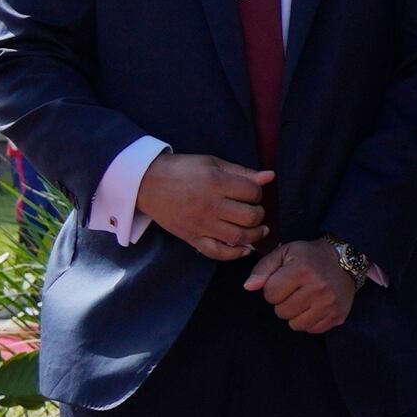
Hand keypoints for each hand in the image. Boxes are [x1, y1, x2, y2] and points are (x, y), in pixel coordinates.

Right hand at [140, 153, 272, 262]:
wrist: (145, 184)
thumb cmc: (181, 170)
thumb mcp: (212, 163)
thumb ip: (242, 172)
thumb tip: (270, 177)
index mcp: (217, 183)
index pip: (253, 193)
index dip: (258, 193)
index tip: (252, 193)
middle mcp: (211, 206)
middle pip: (250, 217)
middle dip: (259, 214)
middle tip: (255, 211)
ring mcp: (201, 225)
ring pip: (239, 237)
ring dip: (255, 235)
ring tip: (259, 230)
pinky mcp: (192, 238)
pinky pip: (217, 252)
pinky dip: (234, 254)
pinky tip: (244, 249)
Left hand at [244, 238, 358, 335]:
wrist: (346, 261)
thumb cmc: (310, 257)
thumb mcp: (284, 253)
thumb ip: (263, 268)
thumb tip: (249, 287)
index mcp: (302, 270)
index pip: (270, 294)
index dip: (273, 288)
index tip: (285, 281)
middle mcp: (318, 288)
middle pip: (282, 311)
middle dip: (284, 302)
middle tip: (295, 291)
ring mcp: (330, 304)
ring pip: (295, 324)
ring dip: (295, 314)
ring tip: (304, 300)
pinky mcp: (338, 315)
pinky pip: (312, 329)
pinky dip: (309, 321)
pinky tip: (314, 307)